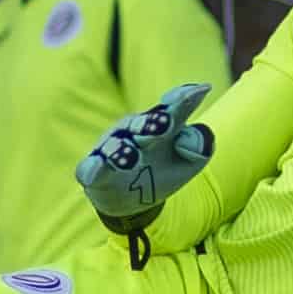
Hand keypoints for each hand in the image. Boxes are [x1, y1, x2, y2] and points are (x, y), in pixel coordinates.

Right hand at [75, 81, 213, 237]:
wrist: (133, 202)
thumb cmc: (162, 173)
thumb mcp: (189, 162)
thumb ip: (200, 145)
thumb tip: (190, 136)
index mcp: (158, 125)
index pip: (172, 109)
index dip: (183, 99)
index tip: (201, 90)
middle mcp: (132, 132)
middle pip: (140, 124)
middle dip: (152, 123)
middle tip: (166, 123)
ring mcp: (111, 150)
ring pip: (114, 146)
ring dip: (122, 151)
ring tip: (131, 158)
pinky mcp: (94, 171)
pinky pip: (91, 167)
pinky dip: (93, 167)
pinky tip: (97, 167)